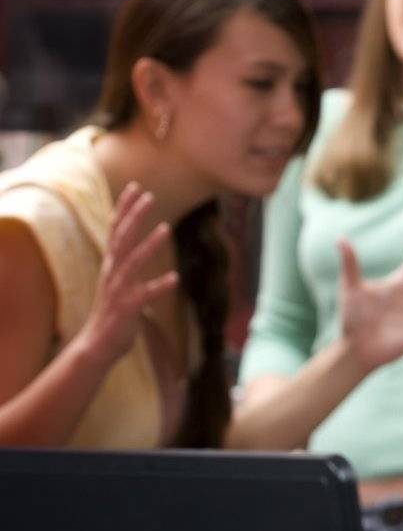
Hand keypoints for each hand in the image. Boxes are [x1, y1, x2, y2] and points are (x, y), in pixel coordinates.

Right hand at [79, 183, 177, 364]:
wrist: (99, 343)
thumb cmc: (114, 311)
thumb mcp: (119, 281)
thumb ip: (127, 263)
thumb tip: (137, 246)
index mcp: (112, 264)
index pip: (116, 229)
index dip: (125, 208)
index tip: (136, 187)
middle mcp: (112, 272)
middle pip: (122, 238)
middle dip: (135, 216)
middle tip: (150, 195)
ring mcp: (118, 289)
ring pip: (133, 262)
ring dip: (149, 245)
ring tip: (166, 228)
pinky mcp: (126, 309)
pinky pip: (144, 295)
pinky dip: (158, 286)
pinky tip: (175, 278)